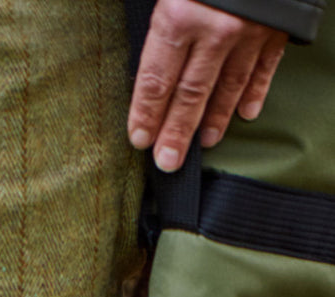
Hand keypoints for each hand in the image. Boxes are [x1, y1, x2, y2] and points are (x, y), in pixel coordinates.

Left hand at [129, 0, 287, 172]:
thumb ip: (157, 11)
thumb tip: (139, 43)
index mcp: (180, 15)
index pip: (156, 78)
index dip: (145, 112)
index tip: (138, 139)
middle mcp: (215, 31)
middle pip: (190, 94)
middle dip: (175, 132)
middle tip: (166, 162)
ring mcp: (250, 32)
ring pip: (227, 87)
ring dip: (214, 119)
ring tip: (203, 143)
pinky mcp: (278, 28)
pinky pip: (264, 68)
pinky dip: (254, 92)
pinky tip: (245, 113)